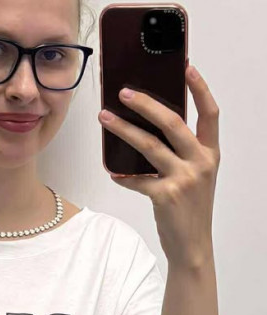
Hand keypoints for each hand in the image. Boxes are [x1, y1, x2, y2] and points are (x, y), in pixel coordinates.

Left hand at [98, 65, 220, 269]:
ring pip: (148, 145)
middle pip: (172, 122)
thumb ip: (181, 154)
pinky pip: (136, 179)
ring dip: (123, 130)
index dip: (199, 88)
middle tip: (124, 92)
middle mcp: (200, 163)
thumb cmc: (190, 210)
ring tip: (105, 118)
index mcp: (210, 154)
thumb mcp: (195, 177)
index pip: (209, 114)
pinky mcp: (165, 195)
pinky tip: (113, 171)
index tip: (185, 67)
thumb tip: (149, 129)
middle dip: (146, 104)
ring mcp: (184, 179)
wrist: (192, 246)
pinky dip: (122, 175)